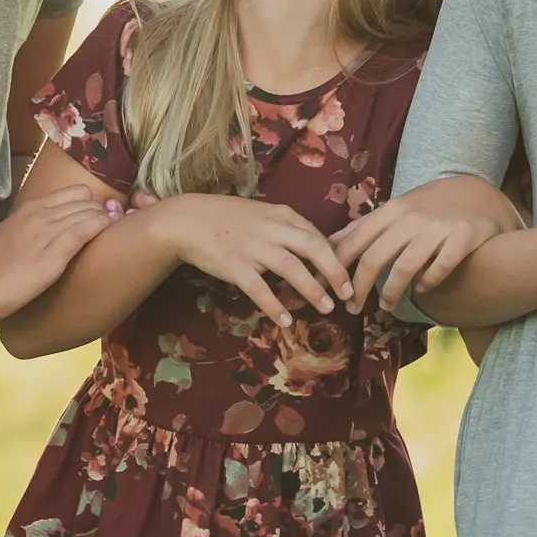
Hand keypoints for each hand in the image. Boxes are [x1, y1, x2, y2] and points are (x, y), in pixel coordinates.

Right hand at [0, 182, 119, 324]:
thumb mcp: (9, 235)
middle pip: (86, 200)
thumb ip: (31, 228)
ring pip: (89, 211)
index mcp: (30, 209)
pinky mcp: (52, 255)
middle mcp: (40, 215)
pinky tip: (107, 235)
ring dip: (106, 220)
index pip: (75, 193)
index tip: (98, 221)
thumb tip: (49, 232)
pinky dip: (101, 228)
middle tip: (112, 230)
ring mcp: (46, 233)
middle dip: (103, 212)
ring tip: (115, 234)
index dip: (91, 205)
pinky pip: (85, 230)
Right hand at [149, 193, 352, 325]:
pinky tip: (285, 322)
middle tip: (349, 292)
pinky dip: (273, 305)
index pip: (317, 235)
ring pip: (291, 267)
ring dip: (312, 289)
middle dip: (335, 270)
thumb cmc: (227, 219)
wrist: (187, 220)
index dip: (336, 257)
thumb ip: (287, 228)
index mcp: (282, 215)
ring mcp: (253, 247)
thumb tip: (317, 247)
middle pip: (313, 247)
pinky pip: (258, 288)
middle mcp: (272, 228)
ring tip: (327, 307)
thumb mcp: (262, 215)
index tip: (347, 276)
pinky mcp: (234, 265)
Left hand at [339, 189, 509, 313]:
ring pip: (405, 267)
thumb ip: (365, 226)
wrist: (477, 193)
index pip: (355, 241)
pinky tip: (422, 289)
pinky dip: (428, 282)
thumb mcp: (395, 209)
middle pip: (374, 258)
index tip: (327, 290)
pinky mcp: (464, 237)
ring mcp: (438, 227)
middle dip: (359, 288)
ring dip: (391, 292)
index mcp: (391, 210)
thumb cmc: (428, 207)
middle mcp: (411, 218)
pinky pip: (441, 267)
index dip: (337, 268)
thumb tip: (329, 243)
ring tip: (386, 307)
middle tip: (352, 308)